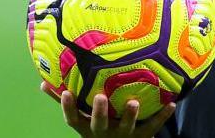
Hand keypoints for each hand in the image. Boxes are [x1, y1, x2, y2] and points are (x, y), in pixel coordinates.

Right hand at [41, 81, 174, 136]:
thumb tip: (43, 82)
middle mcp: (103, 133)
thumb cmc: (98, 126)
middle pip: (99, 125)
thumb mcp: (81, 119)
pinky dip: (162, 116)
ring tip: (135, 102)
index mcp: (87, 127)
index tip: (67, 92)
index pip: (73, 119)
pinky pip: (153, 126)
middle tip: (100, 96)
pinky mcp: (142, 137)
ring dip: (130, 116)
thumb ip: (65, 101)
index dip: (68, 107)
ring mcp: (123, 136)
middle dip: (99, 112)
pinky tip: (171, 103)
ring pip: (126, 128)